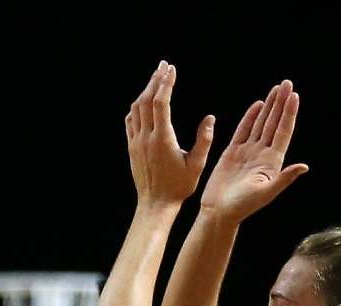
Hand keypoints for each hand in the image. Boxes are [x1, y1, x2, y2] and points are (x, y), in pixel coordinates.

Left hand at [125, 62, 213, 210]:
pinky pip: (131, 122)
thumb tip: (210, 117)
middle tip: (164, 65)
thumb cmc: (179, 187)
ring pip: (136, 109)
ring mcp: (135, 143)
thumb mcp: (197, 164)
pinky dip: (137, 107)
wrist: (155, 205)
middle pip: (146, 101)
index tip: (172, 69)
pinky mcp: (131, 148)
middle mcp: (145, 138)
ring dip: (146, 91)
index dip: (165, 83)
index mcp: (162, 139)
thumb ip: (204, 140)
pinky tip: (144, 101)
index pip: (160, 103)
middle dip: (155, 80)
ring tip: (157, 78)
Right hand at [199, 78, 307, 220]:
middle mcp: (262, 153)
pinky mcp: (232, 153)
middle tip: (287, 83)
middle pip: (274, 123)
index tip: (293, 96)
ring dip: (269, 106)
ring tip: (276, 89)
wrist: (219, 213)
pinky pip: (243, 131)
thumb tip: (303, 166)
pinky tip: (258, 105)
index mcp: (272, 161)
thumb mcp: (266, 193)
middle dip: (281, 103)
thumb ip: (284, 178)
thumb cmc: (242, 207)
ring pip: (261, 123)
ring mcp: (248, 152)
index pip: (283, 131)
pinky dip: (250, 117)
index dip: (288, 114)